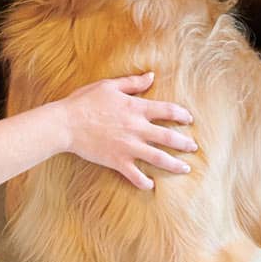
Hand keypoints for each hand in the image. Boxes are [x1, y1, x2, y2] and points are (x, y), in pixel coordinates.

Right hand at [57, 71, 197, 190]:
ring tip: (185, 169)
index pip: (168, 111)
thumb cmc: (86, 101)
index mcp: (136, 108)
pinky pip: (135, 175)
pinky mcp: (117, 161)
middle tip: (194, 147)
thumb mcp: (109, 85)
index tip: (189, 119)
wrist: (66, 123)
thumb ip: (133, 82)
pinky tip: (151, 185)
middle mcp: (136, 128)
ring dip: (174, 164)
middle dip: (185, 143)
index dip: (182, 115)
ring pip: (158, 158)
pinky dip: (144, 182)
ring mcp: (128, 147)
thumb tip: (151, 76)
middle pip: (169, 137)